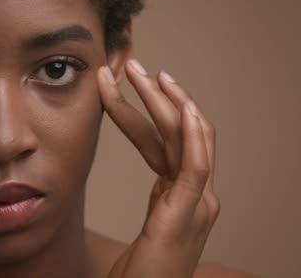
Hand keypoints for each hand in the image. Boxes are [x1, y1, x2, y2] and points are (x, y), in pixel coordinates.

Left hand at [97, 59, 219, 277]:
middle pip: (179, 134)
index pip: (166, 142)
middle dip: (156, 96)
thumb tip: (144, 174)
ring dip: (168, 103)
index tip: (125, 85)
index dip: (147, 112)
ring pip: (187, 140)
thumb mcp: (149, 228)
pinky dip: (195, 136)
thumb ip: (154, 200)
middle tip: (133, 65)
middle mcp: (196, 194)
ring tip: (147, 74)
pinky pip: (196, 167)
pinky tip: (185, 108)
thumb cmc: (142, 273)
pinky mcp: (190, 214)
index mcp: (183, 195)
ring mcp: (198, 203)